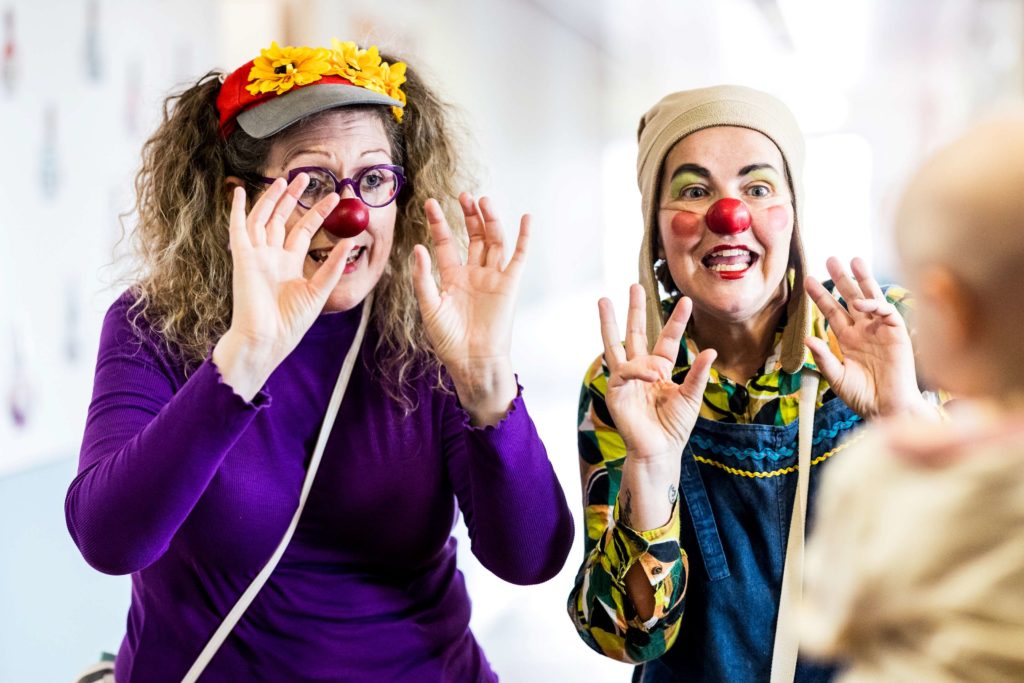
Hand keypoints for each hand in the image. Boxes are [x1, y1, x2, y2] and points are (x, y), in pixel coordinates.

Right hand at [213, 177, 353, 400]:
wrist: (268, 339)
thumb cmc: (291, 322)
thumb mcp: (318, 291)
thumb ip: (331, 266)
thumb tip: (348, 243)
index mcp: (289, 264)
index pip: (303, 230)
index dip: (318, 213)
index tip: (334, 198)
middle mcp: (272, 256)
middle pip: (282, 219)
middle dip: (294, 198)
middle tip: (307, 177)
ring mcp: (256, 255)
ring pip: (263, 218)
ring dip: (272, 199)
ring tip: (286, 179)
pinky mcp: (243, 258)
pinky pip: (237, 229)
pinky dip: (236, 210)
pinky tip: (238, 192)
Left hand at [411, 193, 527, 423]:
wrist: (472, 360)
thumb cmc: (448, 340)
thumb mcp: (429, 306)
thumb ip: (423, 277)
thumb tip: (418, 247)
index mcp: (452, 277)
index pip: (446, 243)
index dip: (439, 223)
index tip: (431, 204)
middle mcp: (473, 273)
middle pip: (473, 236)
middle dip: (468, 215)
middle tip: (462, 195)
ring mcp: (492, 277)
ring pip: (493, 241)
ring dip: (490, 220)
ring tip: (483, 200)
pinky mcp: (509, 284)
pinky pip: (518, 257)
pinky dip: (523, 238)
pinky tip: (525, 218)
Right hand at [599, 285, 716, 463]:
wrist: (659, 451)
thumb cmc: (674, 428)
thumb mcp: (691, 397)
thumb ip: (697, 373)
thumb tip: (710, 350)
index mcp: (659, 369)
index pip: (667, 339)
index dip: (676, 321)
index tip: (687, 302)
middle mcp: (640, 370)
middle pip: (634, 334)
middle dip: (634, 310)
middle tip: (634, 286)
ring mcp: (625, 379)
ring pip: (614, 344)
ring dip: (609, 322)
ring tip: (603, 300)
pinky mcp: (615, 391)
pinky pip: (624, 371)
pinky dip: (639, 370)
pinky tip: (653, 374)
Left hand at [805, 257, 929, 419]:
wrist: (888, 410)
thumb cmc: (864, 397)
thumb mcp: (837, 377)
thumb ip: (823, 358)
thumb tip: (807, 338)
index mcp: (847, 339)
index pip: (832, 311)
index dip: (821, 295)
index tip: (807, 280)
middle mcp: (864, 330)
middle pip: (850, 298)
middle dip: (841, 278)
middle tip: (830, 258)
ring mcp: (881, 331)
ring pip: (871, 298)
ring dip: (863, 280)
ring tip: (853, 260)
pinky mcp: (898, 335)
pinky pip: (887, 313)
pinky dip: (876, 305)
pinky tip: (862, 302)